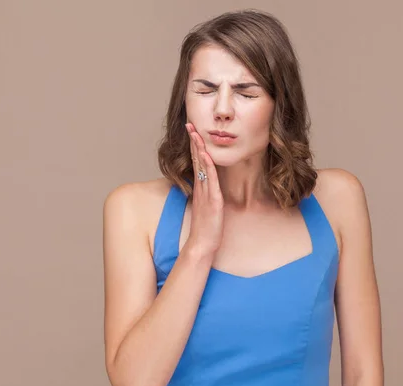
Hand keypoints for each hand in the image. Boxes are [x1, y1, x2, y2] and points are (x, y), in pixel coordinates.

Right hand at [184, 123, 223, 258]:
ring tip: (196, 133)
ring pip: (201, 167)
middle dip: (193, 141)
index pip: (196, 162)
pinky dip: (207, 167)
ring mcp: (205, 193)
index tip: (192, 131)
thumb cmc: (205, 228)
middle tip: (190, 124)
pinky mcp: (212, 200)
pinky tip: (205, 155)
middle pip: (196, 160)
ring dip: (199, 149)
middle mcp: (201, 188)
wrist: (202, 244)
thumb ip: (206, 194)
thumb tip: (208, 184)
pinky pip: (209, 180)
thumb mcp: (206, 206)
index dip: (194, 146)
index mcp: (200, 188)